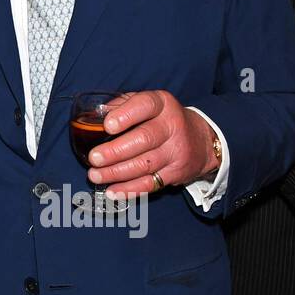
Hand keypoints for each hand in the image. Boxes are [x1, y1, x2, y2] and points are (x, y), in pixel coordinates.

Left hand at [87, 91, 218, 196]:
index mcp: (162, 104)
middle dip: (116, 151)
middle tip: (94, 158)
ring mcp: (176, 152)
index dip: (126, 116)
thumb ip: (121, 105)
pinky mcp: (176, 173)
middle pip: (144, 139)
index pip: (145, 105)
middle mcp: (172, 126)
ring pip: (145, 164)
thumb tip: (93, 118)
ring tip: (95, 175)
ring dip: (116, 172)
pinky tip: (112, 191)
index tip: (107, 125)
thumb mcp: (147, 103)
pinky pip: (151, 184)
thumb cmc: (162, 118)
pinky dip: (129, 190)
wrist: (201, 139)